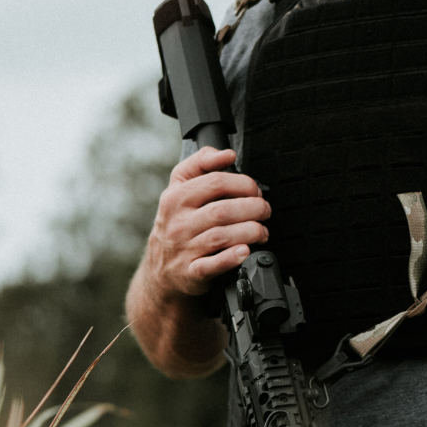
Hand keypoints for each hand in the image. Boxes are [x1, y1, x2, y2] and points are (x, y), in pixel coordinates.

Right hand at [143, 147, 270, 300]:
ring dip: (250, 232)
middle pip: (222, 210)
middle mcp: (177, 222)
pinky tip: (245, 251)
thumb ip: (200, 164)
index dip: (243, 184)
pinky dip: (232, 258)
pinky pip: (213, 265)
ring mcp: (183, 249)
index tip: (255, 191)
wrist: (161, 270)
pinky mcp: (191, 273)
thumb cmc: (177, 225)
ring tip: (262, 231)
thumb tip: (227, 153)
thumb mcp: (179, 189)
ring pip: (221, 236)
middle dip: (253, 208)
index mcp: (175, 198)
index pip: (215, 182)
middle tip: (264, 211)